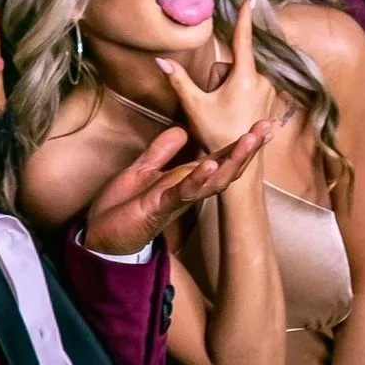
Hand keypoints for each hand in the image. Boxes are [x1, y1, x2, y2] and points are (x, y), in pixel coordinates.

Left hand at [83, 122, 273, 255]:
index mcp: (185, 180)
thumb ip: (162, 151)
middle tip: (266, 128)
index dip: (240, 144)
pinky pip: (182, 193)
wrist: (98, 239)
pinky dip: (198, 179)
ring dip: (232, 161)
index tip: (263, 126)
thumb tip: (183, 129)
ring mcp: (176, 201)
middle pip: (225, 170)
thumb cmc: (121, 208)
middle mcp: (187, 191)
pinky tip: (210, 164)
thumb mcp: (142, 171)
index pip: (219, 159)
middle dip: (247, 150)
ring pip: (212, 181)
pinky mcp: (158, 208)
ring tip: (249, 141)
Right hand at [154, 0, 281, 153]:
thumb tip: (159, 61)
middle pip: (231, 65)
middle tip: (214, 104)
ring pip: (239, 75)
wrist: (240, 161)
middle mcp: (262, 81)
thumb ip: (178, 80)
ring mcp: (269, 90)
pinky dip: (239, 94)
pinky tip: (235, 113)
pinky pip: (249, 85)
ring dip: (228, 88)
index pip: (243, 40)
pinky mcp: (270, 98)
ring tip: (225, 112)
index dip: (244, 18)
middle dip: (219, 79)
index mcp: (245, 78)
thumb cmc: (217, 134)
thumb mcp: (194, 106)